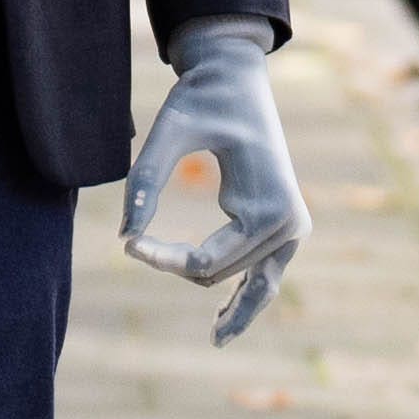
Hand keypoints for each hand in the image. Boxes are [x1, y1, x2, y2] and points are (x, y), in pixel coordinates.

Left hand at [123, 16, 304, 344]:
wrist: (237, 77)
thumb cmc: (203, 98)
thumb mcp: (169, 132)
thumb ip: (145, 182)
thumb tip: (126, 236)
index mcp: (267, 210)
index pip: (204, 263)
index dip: (160, 259)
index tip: (125, 243)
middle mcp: (289, 226)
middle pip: (220, 274)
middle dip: (176, 265)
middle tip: (130, 246)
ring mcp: (293, 229)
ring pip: (252, 285)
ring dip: (233, 310)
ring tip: (215, 341)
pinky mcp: (287, 226)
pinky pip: (267, 274)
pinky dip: (250, 297)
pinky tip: (228, 321)